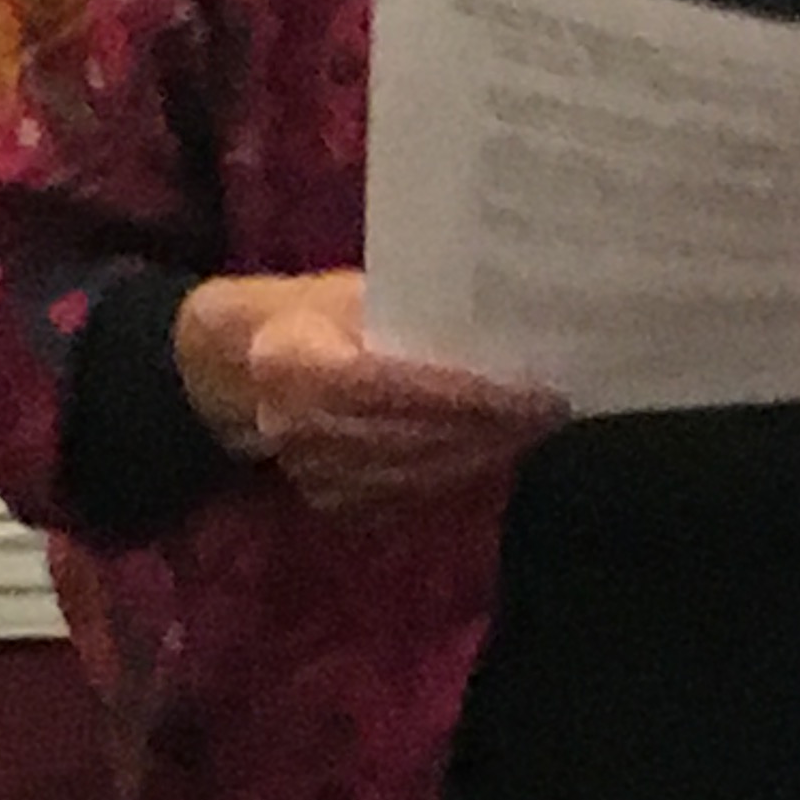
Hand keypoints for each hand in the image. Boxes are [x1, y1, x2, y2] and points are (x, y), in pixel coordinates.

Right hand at [172, 270, 565, 515]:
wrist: (247, 368)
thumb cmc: (316, 316)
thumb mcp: (355, 295)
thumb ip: (414, 316)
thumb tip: (509, 327)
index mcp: (289, 362)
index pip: (386, 386)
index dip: (461, 395)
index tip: (529, 390)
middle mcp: (291, 427)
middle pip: (409, 438)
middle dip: (488, 427)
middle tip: (551, 408)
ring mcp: (309, 474)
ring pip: (417, 474)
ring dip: (483, 454)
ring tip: (536, 426)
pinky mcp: (332, 505)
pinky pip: (409, 496)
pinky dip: (459, 474)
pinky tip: (496, 449)